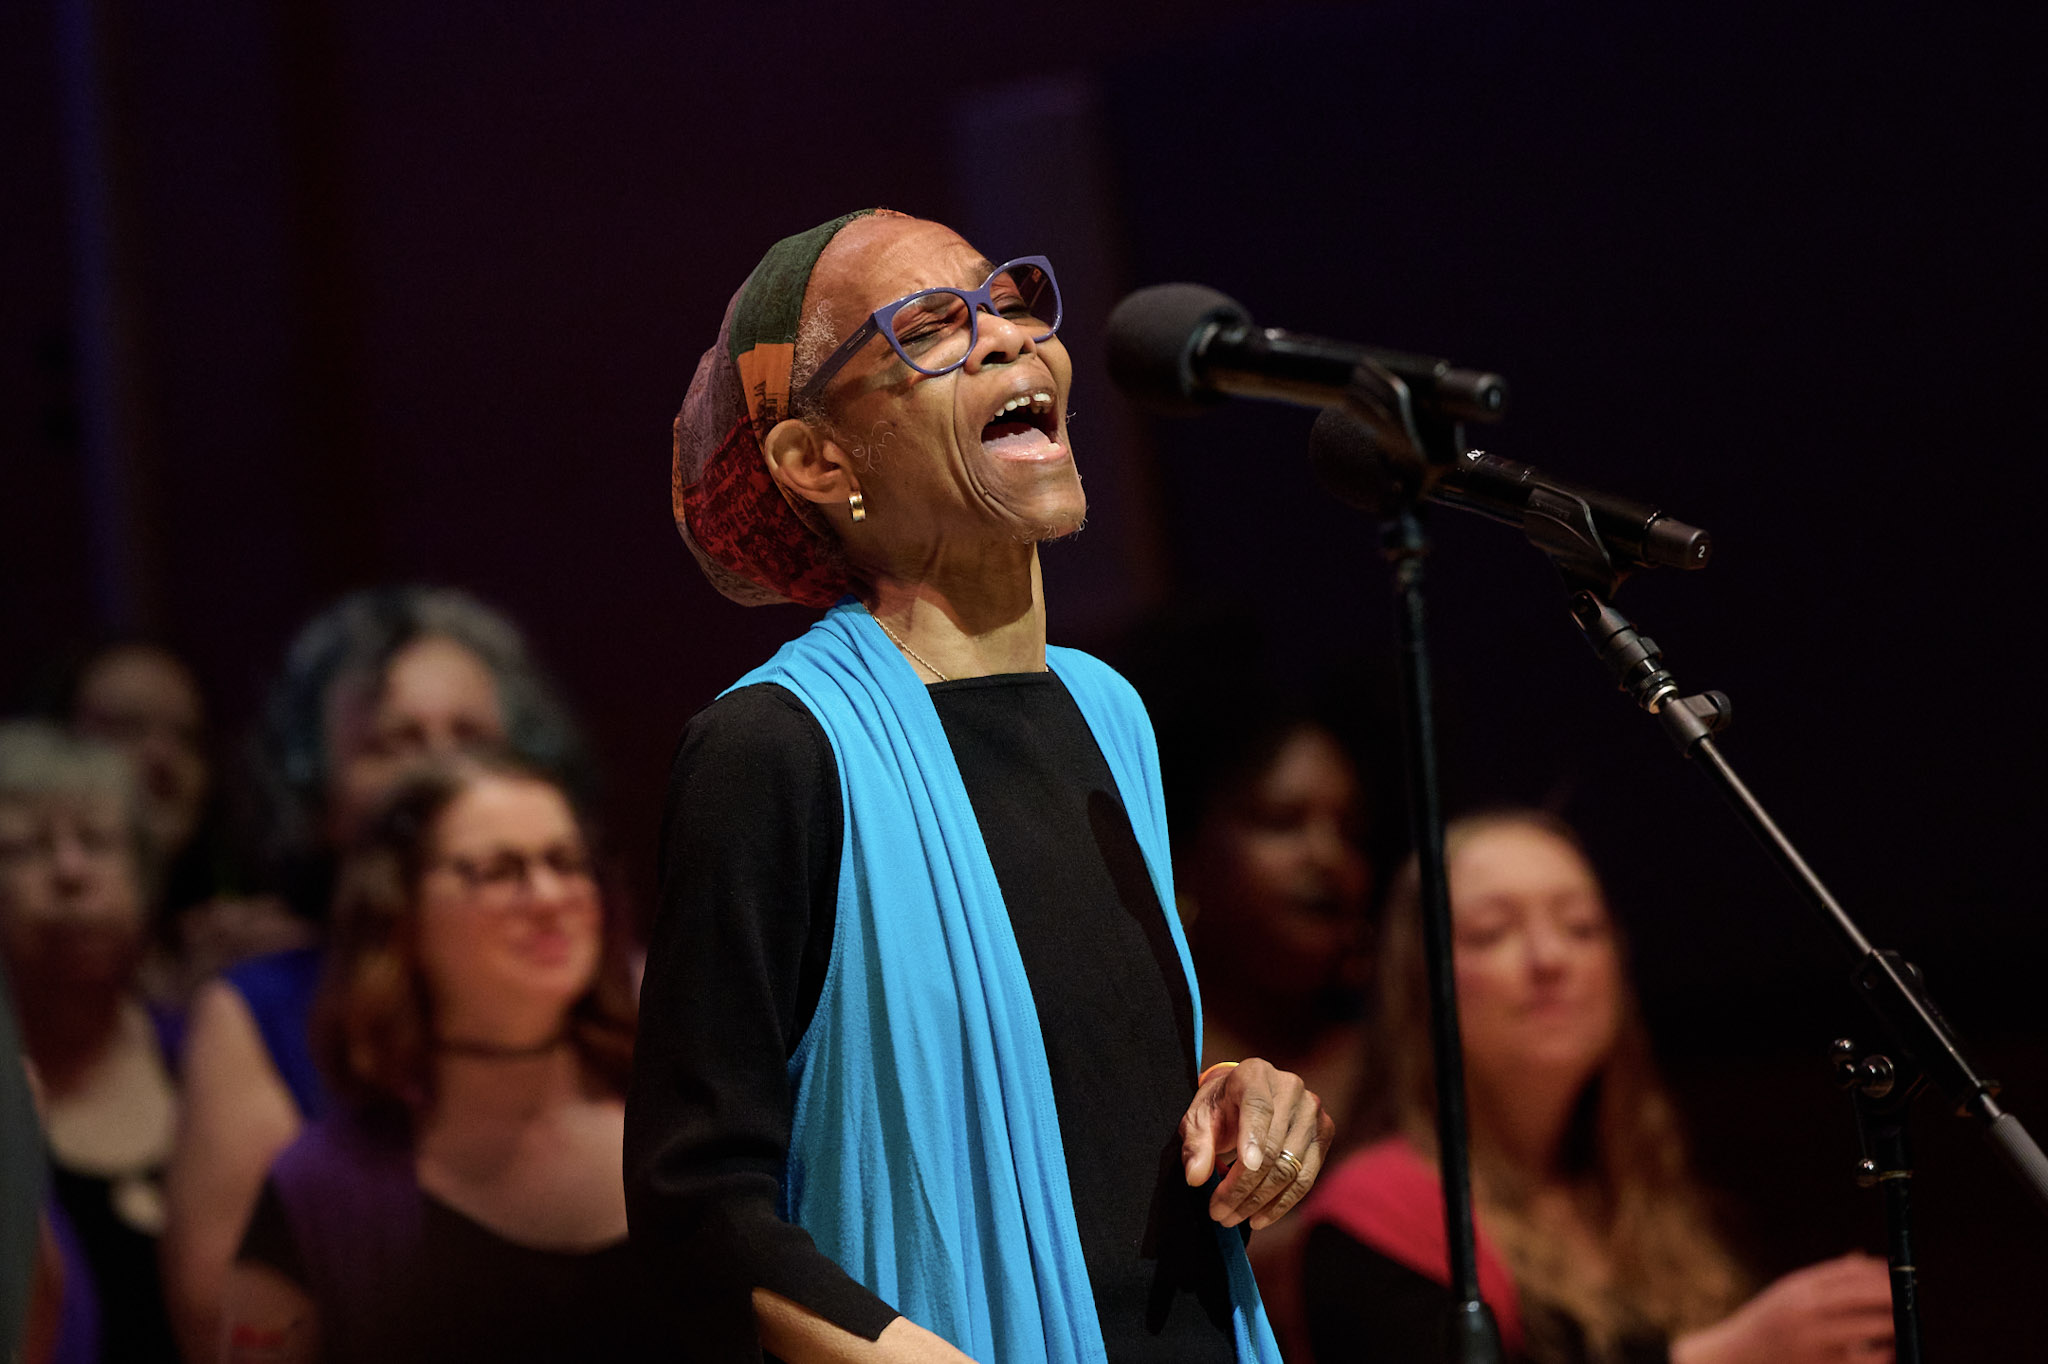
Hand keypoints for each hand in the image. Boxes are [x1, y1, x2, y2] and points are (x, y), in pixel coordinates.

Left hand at [1179, 1058, 1333, 1230]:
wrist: (1246, 1095)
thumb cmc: (1220, 1107)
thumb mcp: (1198, 1119)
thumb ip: (1195, 1145)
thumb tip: (1196, 1178)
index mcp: (1255, 1074)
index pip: (1258, 1109)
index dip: (1253, 1140)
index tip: (1245, 1169)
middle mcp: (1290, 1088)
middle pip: (1272, 1149)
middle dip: (1243, 1188)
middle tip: (1219, 1214)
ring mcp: (1312, 1111)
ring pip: (1289, 1168)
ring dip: (1260, 1201)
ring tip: (1233, 1218)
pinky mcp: (1324, 1133)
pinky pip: (1306, 1178)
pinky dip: (1282, 1203)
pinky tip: (1259, 1217)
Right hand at [1672, 1253, 1894, 1363]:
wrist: (1735, 1360)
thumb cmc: (1769, 1325)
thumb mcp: (1790, 1293)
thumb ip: (1829, 1278)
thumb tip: (1870, 1261)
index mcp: (1799, 1289)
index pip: (1850, 1273)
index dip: (1881, 1274)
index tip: (1901, 1275)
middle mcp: (1806, 1312)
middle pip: (1866, 1298)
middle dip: (1895, 1299)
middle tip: (1911, 1302)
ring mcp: (1815, 1343)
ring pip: (1874, 1331)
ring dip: (1893, 1328)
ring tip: (1899, 1329)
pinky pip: (1868, 1361)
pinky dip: (1883, 1356)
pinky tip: (1886, 1354)